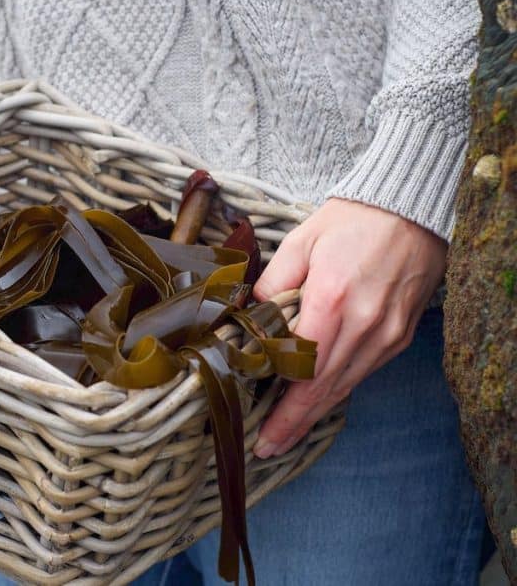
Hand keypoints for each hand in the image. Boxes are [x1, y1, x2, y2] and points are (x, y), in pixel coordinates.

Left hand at [251, 198, 446, 458]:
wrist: (410, 209)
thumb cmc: (350, 222)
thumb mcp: (299, 243)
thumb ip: (270, 285)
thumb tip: (247, 317)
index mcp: (331, 300)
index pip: (302, 368)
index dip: (283, 407)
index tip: (261, 431)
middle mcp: (363, 324)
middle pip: (324, 388)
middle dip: (295, 423)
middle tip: (268, 447)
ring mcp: (385, 333)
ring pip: (346, 385)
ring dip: (315, 413)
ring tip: (286, 435)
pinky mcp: (399, 335)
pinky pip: (363, 371)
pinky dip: (338, 388)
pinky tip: (316, 400)